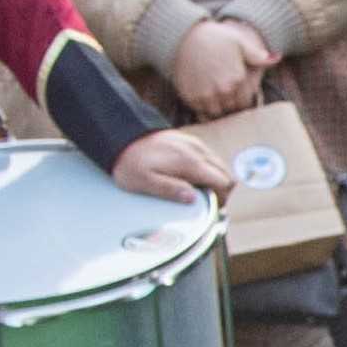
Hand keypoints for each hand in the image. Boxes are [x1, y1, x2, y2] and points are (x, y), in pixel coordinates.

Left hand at [114, 126, 234, 201]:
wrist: (121, 136)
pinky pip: (209, 158)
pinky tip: (192, 179)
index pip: (223, 182)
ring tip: (198, 193)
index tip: (211, 209)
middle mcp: (196, 151)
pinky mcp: (188, 141)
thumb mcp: (145, 182)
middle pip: (226, 174)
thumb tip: (192, 199)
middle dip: (222, 191)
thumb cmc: (131, 162)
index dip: (222, 199)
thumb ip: (170, 190)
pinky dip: (208, 170)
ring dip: (215, 180)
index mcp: (190, 162)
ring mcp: (194, 144)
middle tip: (207, 204)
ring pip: (219, 165)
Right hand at [167, 16, 273, 119]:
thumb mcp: (239, 42)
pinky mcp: (191, 98)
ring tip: (215, 100)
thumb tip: (276, 57)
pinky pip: (202, 113)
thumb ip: (257, 56)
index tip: (238, 96)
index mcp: (238, 79)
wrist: (183, 36)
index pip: (245, 102)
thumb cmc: (214, 37)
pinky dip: (204, 110)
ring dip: (218, 109)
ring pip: (217, 114)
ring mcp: (207, 96)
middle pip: (232, 110)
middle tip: (226, 99)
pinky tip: (204, 100)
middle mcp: (223, 90)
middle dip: (231, 105)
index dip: (242, 100)